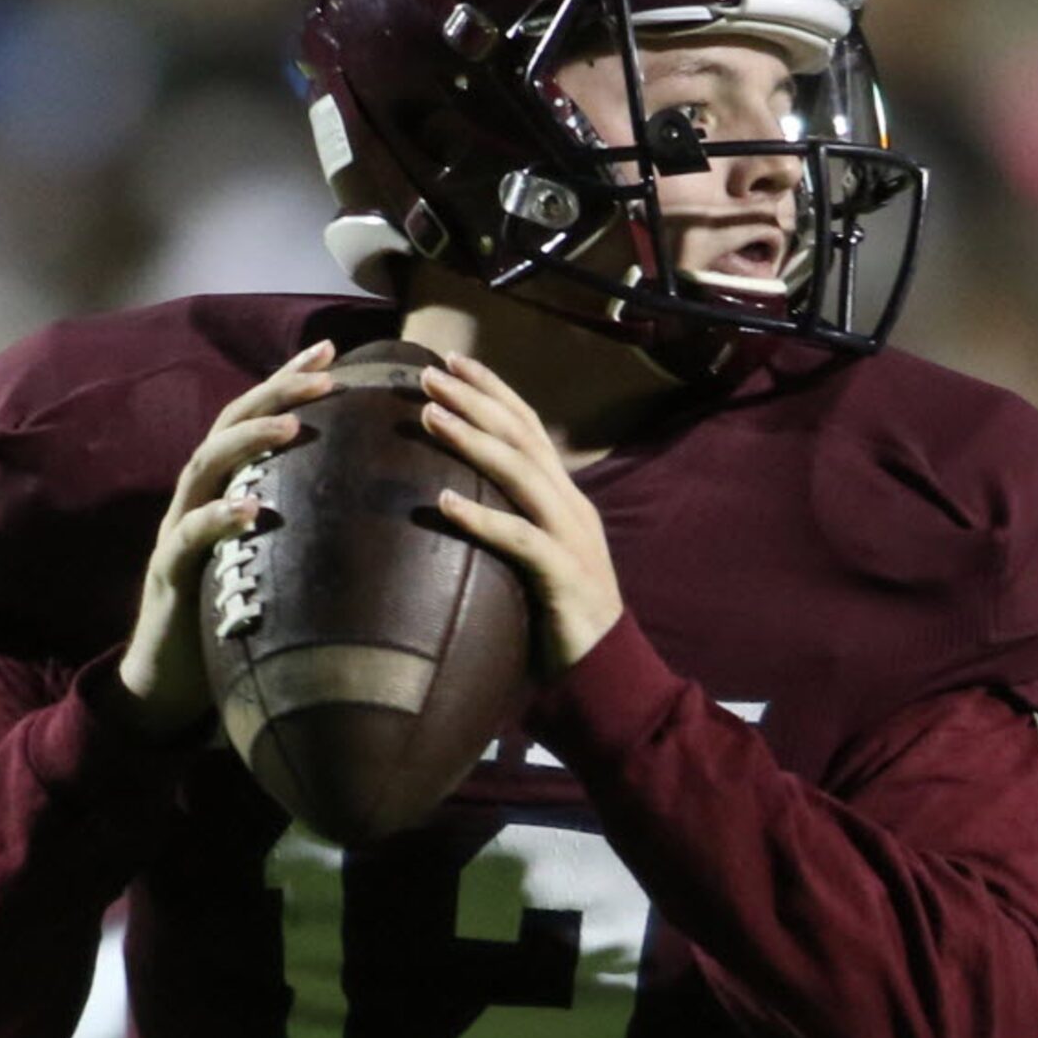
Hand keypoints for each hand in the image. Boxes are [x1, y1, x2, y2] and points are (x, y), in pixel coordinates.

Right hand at [119, 337, 335, 739]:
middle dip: (276, 393)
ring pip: (206, 466)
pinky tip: (250, 508)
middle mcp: (197, 496)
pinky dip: (219, 518)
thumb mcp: (272, 558)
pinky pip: (190, 537)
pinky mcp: (170, 574)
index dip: (288, 381)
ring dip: (249, 441)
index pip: (254, 417)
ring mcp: (179, 531)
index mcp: (222, 486)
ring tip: (292, 426)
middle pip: (229, 425)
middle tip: (325, 374)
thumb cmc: (231, 613)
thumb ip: (302, 524)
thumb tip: (372, 503)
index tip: (334, 352)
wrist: (167, 678)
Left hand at [420, 353, 623, 675]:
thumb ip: (509, 526)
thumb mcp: (532, 560)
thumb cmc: (559, 621)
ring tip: (429, 416)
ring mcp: (572, 538)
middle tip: (428, 373)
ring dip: (473, 440)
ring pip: (520, 474)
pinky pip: (520, 540)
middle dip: (476, 399)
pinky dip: (483, 517)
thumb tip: (453, 502)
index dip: (492, 391)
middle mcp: (571, 507)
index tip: (451, 363)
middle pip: (523, 436)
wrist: (608, 675)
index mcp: (564, 499)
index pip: (528, 429)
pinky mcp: (564, 577)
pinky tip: (445, 503)